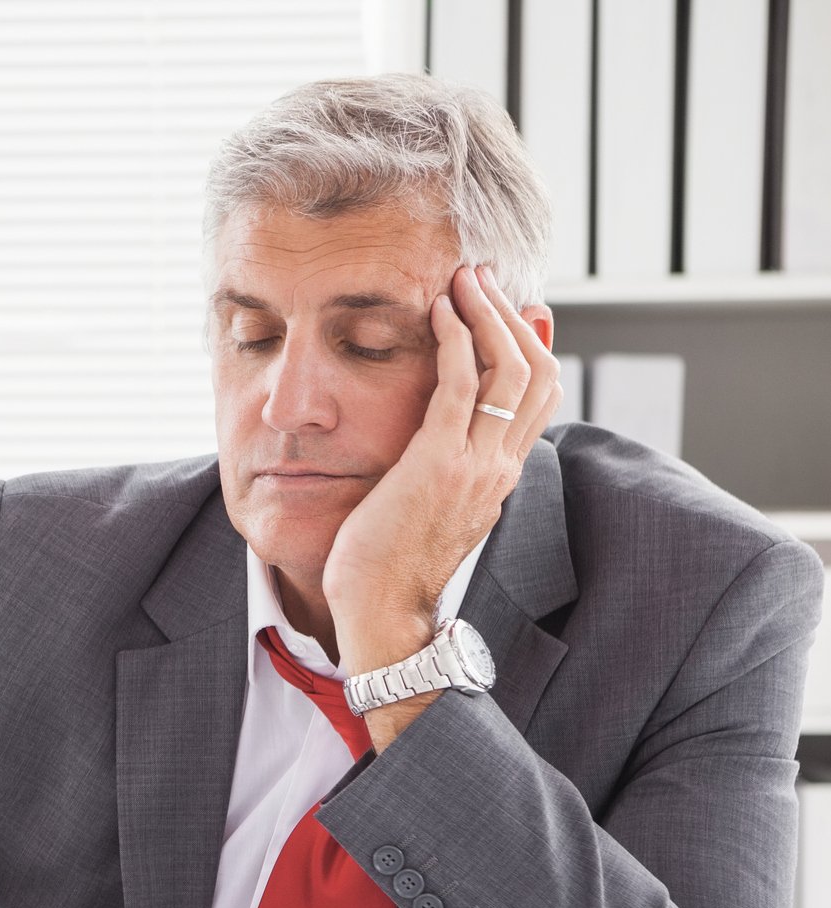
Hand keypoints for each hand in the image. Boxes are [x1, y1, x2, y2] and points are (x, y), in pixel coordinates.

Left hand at [322, 264, 562, 673]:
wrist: (381, 613)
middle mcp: (500, 466)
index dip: (532, 343)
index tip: (510, 306)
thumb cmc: (390, 566)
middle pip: (536, 372)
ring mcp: (474, 465)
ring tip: (462, 279)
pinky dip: (453, 340)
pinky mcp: (438, 463)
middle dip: (511, 316)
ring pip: (508, 369)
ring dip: (486, 315)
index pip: (542, 395)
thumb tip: (441, 442)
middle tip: (482, 278)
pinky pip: (458, 387)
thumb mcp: (432, 509)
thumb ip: (446, 471)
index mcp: (501, 476)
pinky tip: (437, 312)